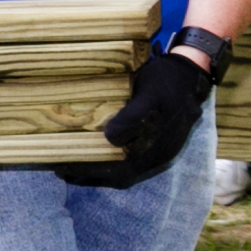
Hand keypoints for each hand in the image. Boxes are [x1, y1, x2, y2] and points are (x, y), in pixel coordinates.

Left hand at [55, 51, 212, 189]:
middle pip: (118, 175)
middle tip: (59, 170)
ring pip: (124, 172)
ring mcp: (159, 154)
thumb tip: (111, 139)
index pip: (116, 169)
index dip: (88, 170)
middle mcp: (156, 157)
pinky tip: (95, 158)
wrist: (190, 75)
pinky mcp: (157, 147)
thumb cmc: (166, 82)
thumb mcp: (148, 95)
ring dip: (97, 172)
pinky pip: (130, 163)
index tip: (62, 166)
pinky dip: (109, 165)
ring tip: (70, 168)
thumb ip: (133, 118)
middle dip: (87, 175)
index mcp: (154, 147)